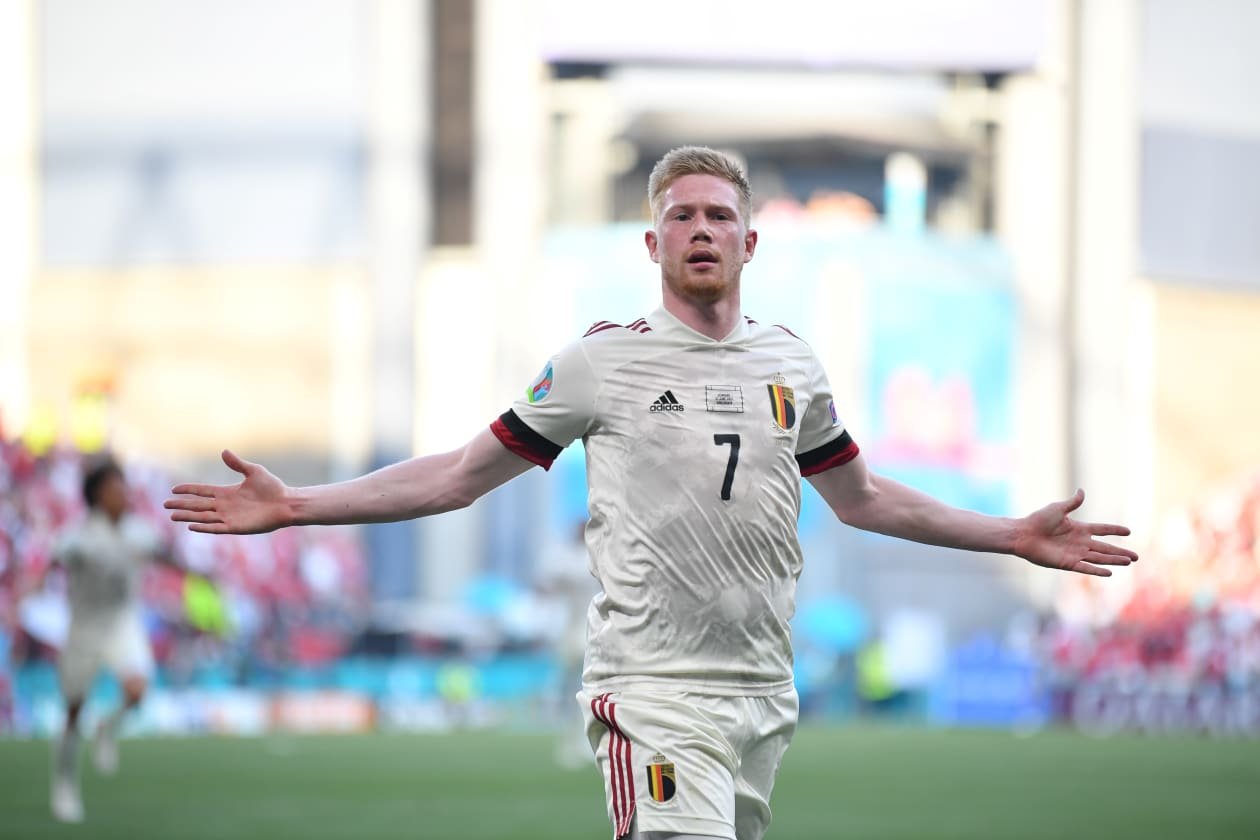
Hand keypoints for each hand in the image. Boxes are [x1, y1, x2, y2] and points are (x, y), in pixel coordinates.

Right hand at [164, 450, 291, 534]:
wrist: (286, 503)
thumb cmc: (273, 487)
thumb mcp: (254, 471)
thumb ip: (237, 464)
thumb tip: (223, 451)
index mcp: (227, 492)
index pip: (202, 491)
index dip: (188, 490)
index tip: (174, 489)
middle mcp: (225, 505)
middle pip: (198, 505)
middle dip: (182, 505)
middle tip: (165, 505)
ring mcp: (229, 517)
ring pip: (203, 517)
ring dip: (188, 517)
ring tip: (173, 516)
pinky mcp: (236, 527)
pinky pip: (216, 527)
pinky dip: (204, 527)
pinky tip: (192, 525)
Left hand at [1014, 489, 1137, 576]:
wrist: (1023, 534)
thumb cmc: (1038, 520)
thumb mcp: (1057, 509)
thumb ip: (1072, 502)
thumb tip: (1082, 490)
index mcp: (1079, 528)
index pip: (1102, 530)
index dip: (1115, 530)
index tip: (1129, 531)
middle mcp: (1080, 542)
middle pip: (1105, 548)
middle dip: (1120, 552)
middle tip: (1136, 556)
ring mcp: (1074, 553)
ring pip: (1099, 558)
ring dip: (1114, 560)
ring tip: (1129, 561)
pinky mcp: (1067, 563)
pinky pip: (1085, 567)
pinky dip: (1097, 570)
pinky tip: (1109, 573)